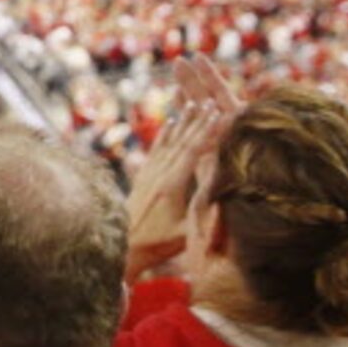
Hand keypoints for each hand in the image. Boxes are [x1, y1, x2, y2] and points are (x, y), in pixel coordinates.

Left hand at [126, 84, 231, 280]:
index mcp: (171, 185)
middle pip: (181, 141)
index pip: (193, 151)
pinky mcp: (142, 177)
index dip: (206, 130)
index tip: (218, 111)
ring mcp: (147, 174)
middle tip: (208, 99)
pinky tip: (169, 123)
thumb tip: (226, 196)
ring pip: (167, 142)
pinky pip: (155, 150)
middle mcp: (158, 174)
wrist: (121, 248)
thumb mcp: (184, 232)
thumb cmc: (157, 244)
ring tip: (190, 102)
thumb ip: (203, 213)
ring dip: (181, 122)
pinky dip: (164, 134)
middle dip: (196, 119)